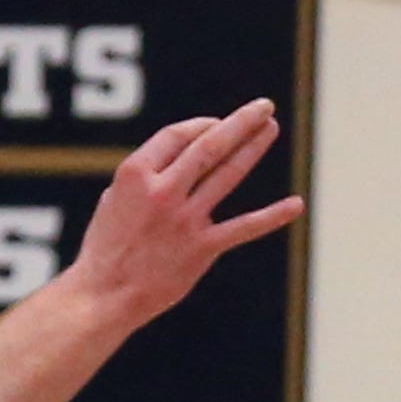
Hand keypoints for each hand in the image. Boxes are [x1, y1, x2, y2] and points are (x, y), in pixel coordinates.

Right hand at [56, 99, 297, 329]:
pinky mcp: (201, 247)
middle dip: (239, 122)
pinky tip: (295, 205)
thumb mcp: (114, 200)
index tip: (216, 123)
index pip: (177, 135)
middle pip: (208, 146)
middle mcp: (162, 191)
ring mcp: (184, 219)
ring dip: (252, 147)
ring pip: (227, 174)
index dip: (200, 125)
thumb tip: (179, 161)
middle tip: (263, 107)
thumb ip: (146, 178)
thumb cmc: (106, 247)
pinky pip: (243, 228)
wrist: (105, 294)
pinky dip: (272, 216)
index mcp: (135, 175)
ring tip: (271, 128)